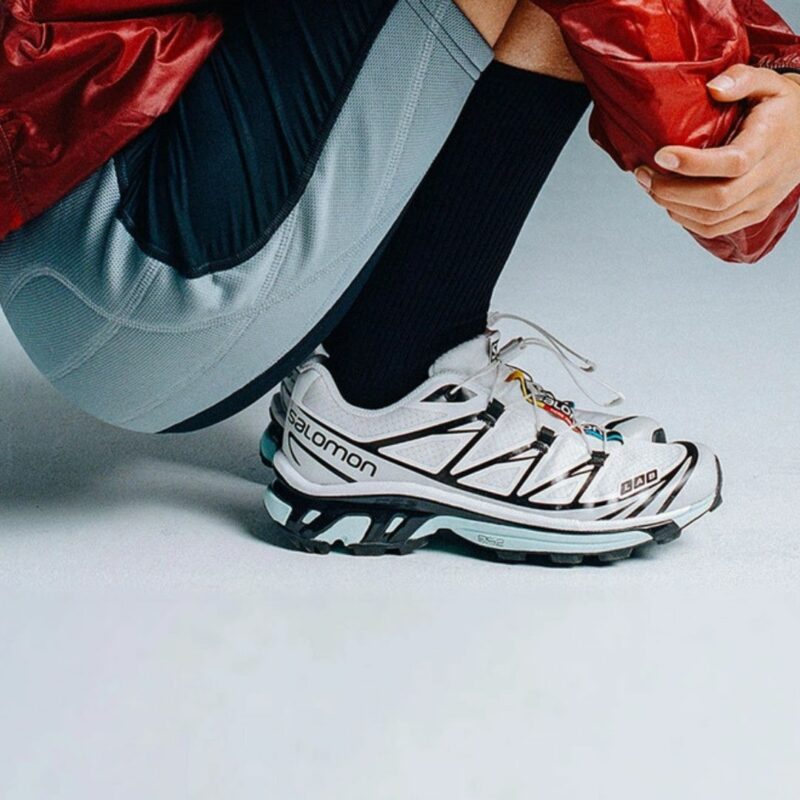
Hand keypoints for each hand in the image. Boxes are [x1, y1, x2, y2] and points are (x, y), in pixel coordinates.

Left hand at [634, 65, 799, 238]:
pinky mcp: (753, 214)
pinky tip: (669, 202)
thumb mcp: (769, 82)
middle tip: (643, 174)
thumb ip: (741, 79)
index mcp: (768, 143)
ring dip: (672, 206)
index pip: (731, 163)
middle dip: (671, 190)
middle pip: (716, 198)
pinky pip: (714, 228)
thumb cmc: (782, 108)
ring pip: (711, 218)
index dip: (692, 164)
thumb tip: (712, 88)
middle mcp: (767, 178)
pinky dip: (685, 219)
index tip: (660, 155)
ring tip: (649, 186)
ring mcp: (760, 201)